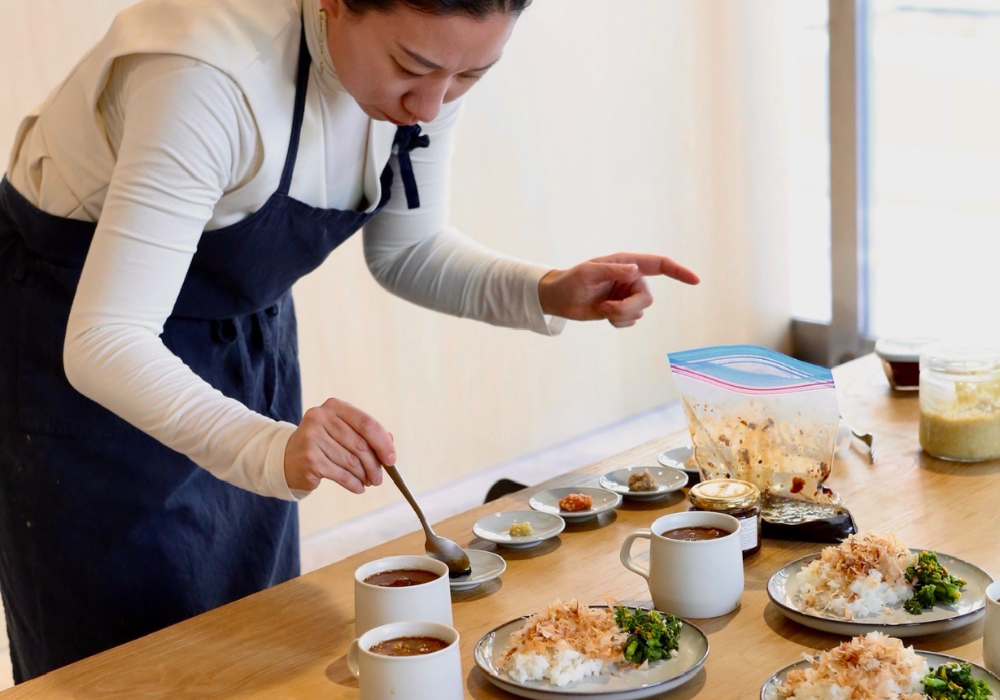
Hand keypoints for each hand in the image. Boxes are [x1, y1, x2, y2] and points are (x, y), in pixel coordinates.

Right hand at [283, 398, 395, 493]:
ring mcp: (312, 438)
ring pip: (351, 461)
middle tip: (379, 477)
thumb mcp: (343, 431)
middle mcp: (320, 418)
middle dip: (374, 464)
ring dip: (364, 476)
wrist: (288, 457)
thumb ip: (367, 435)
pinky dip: (353, 484)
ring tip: (368, 482)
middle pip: (360, 444)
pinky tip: (358, 487)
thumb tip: (390, 448)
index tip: (392, 459)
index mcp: (334, 407)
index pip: (366, 423)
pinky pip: (340, 475)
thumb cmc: (324, 443)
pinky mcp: (309, 459)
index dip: (383, 443)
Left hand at [537, 252, 699, 327]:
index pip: (659, 265)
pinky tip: (604, 314)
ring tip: (602, 309)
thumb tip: (635, 271)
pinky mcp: (622, 310)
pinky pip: (631, 321)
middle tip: (607, 309)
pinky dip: (618, 322)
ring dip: (621, 315)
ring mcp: (627, 295)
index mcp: (627, 263)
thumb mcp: (588, 273)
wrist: (559, 299)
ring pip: (640, 311)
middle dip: (629, 308)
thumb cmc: (571, 280)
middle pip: (648, 298)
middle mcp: (631, 278)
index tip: (696, 281)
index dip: (679, 272)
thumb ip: (612, 271)